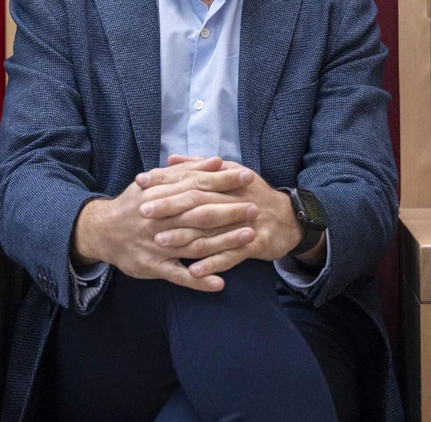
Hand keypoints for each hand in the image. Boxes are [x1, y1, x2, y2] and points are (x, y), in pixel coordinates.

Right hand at [73, 156, 242, 291]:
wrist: (101, 231)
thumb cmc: (134, 203)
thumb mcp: (154, 181)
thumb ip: (186, 171)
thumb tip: (216, 161)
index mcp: (160, 194)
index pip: (197, 184)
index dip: (223, 180)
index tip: (248, 177)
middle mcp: (160, 218)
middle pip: (199, 213)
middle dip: (229, 210)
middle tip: (255, 208)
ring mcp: (157, 244)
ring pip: (194, 243)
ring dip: (223, 242)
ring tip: (250, 238)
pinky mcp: (153, 266)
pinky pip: (178, 275)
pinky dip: (199, 280)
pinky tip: (220, 283)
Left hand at [135, 155, 305, 278]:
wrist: (290, 219)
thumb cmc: (252, 196)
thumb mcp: (230, 174)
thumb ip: (199, 167)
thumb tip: (171, 159)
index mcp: (226, 179)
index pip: (191, 177)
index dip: (165, 179)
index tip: (140, 182)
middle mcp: (234, 197)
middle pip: (198, 201)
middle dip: (169, 206)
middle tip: (144, 211)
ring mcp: (245, 221)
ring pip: (211, 230)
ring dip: (185, 237)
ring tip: (160, 242)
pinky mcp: (256, 243)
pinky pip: (232, 255)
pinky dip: (213, 263)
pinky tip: (194, 271)